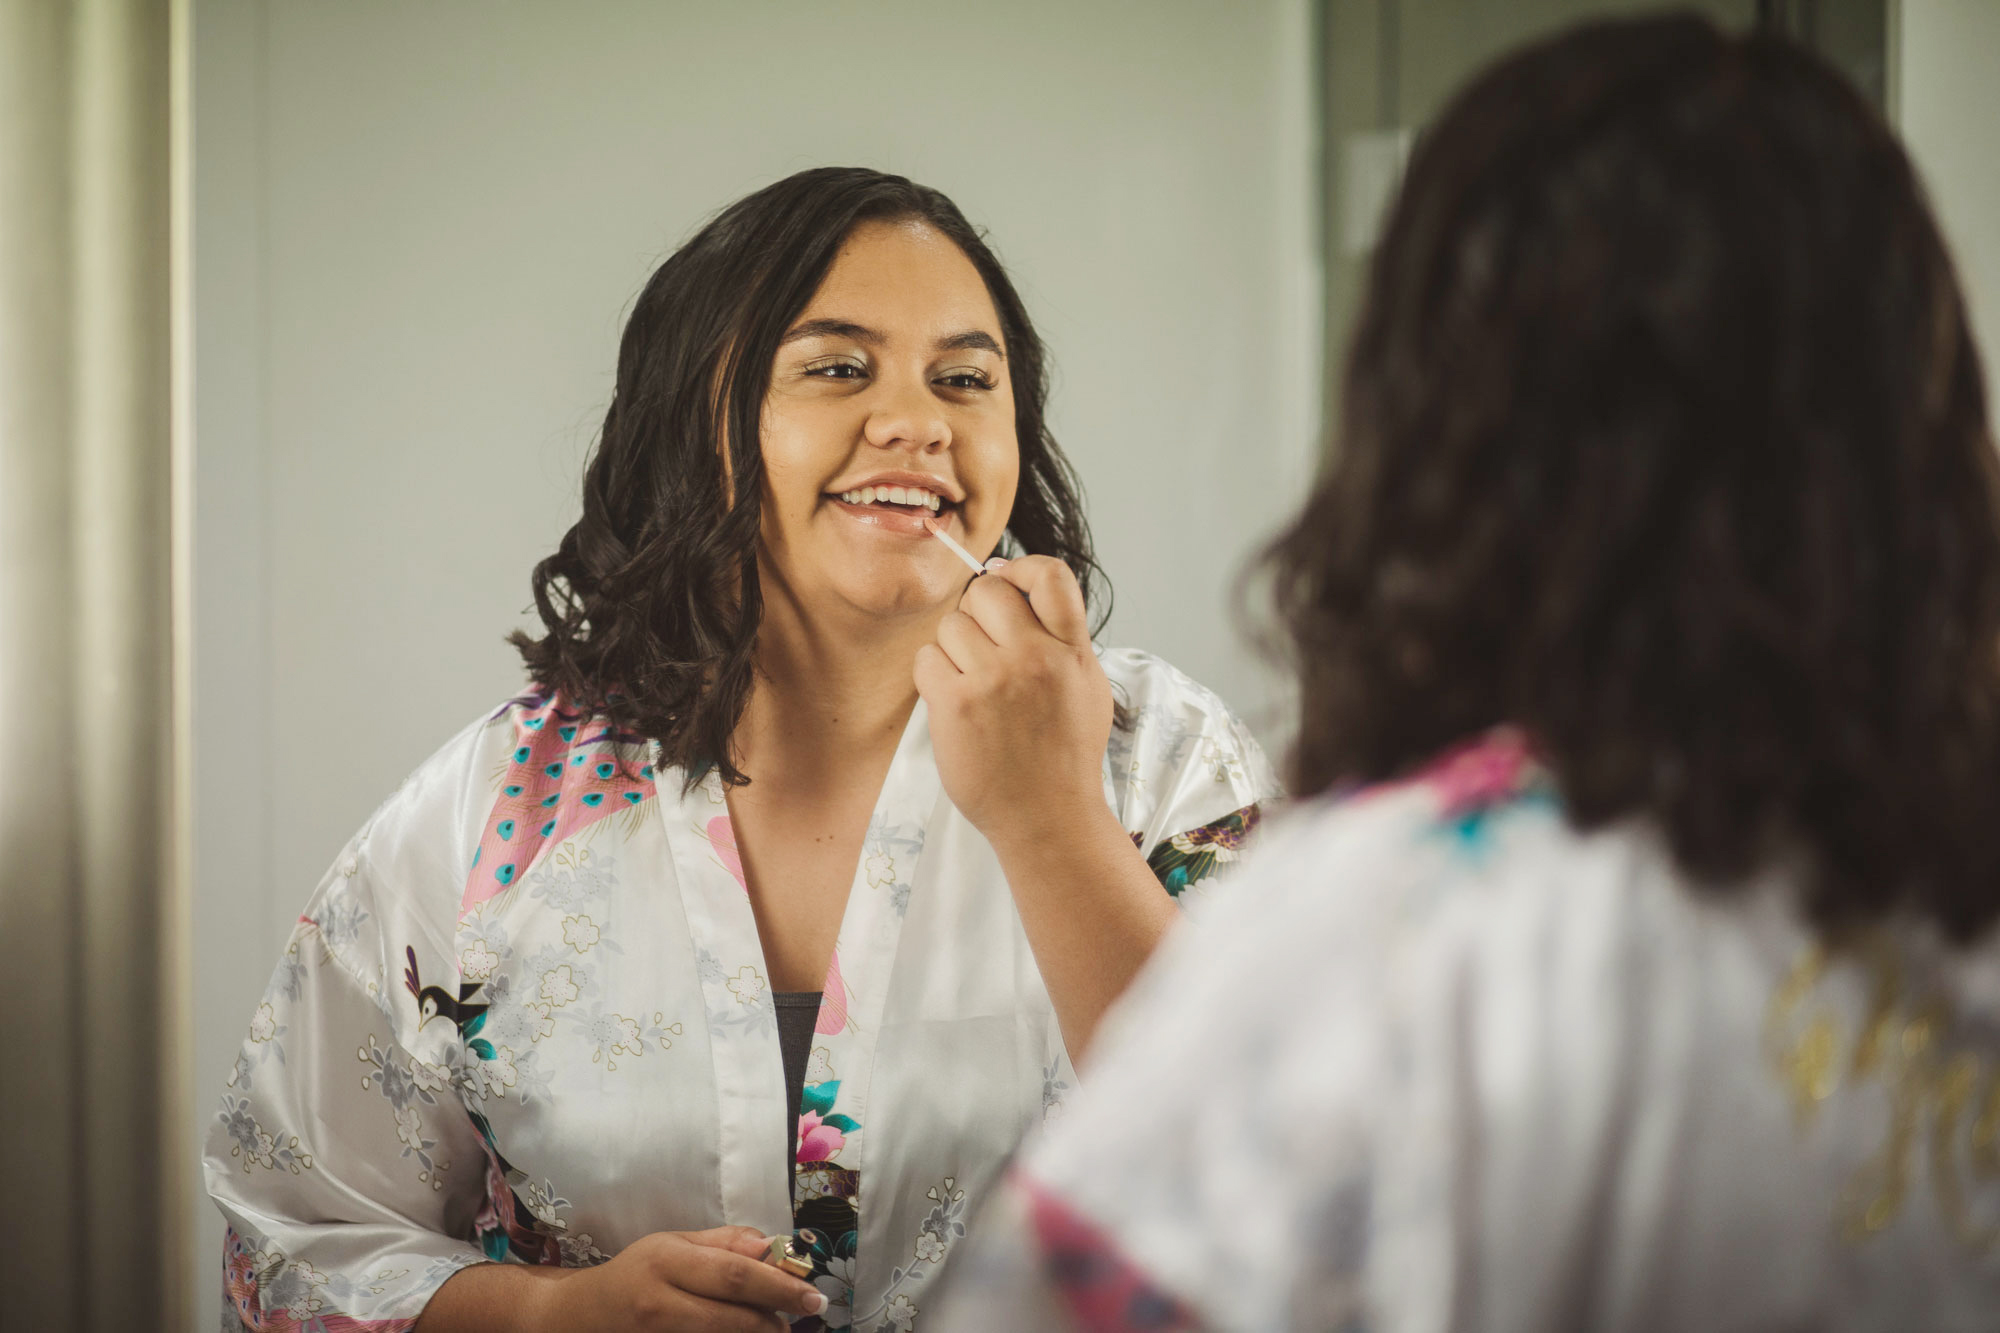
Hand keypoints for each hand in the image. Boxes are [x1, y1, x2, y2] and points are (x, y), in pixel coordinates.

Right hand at [515, 1227, 825, 1331]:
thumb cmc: (636, 1274)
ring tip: (776, 1326)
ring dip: (758, 1332)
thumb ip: (724, 1243)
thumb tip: (773, 1246)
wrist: (580, 1316)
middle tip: (803, 1313)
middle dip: (776, 1316)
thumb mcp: (674, 1244)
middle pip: (732, 1313)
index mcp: (667, 1260)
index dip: (779, 1286)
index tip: (812, 1295)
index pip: (734, 1274)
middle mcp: (659, 1301)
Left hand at [913, 555, 1112, 845]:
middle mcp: (1035, 658)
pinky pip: (927, 658)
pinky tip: (955, 703)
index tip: (1009, 584)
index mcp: (1072, 651)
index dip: (1021, 569)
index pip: (1050, 575)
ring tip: (974, 685)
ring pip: (951, 624)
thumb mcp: (1086, 686)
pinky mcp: (956, 705)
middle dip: (978, 611)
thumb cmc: (1064, 754)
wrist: (1048, 817)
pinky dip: (934, 676)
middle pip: (986, 590)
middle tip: (984, 646)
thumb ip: (1059, 636)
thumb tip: (1016, 584)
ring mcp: (994, 681)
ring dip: (954, 649)